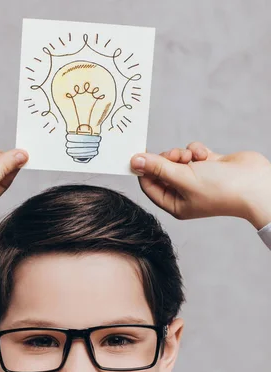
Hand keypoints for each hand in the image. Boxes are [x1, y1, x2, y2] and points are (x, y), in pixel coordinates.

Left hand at [130, 143, 270, 229]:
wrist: (255, 183)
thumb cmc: (220, 188)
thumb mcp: (184, 178)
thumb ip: (158, 168)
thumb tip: (134, 161)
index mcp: (175, 204)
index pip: (149, 186)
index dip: (143, 170)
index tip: (138, 154)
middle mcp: (184, 192)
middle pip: (161, 170)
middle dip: (167, 159)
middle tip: (176, 157)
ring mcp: (196, 178)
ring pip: (177, 158)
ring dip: (183, 153)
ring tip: (193, 157)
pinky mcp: (208, 165)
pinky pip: (192, 152)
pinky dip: (197, 150)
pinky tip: (207, 155)